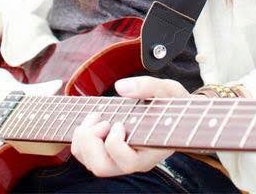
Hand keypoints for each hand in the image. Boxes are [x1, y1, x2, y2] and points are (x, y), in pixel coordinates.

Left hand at [71, 76, 205, 176]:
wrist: (175, 113)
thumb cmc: (174, 103)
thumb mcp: (168, 90)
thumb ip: (148, 86)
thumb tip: (120, 86)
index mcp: (150, 151)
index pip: (127, 162)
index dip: (116, 143)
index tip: (120, 122)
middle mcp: (133, 161)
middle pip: (101, 167)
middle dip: (92, 140)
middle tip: (103, 120)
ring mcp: (119, 159)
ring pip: (88, 162)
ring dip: (83, 136)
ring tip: (97, 116)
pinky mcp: (108, 153)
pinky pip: (83, 154)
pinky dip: (80, 136)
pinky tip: (93, 119)